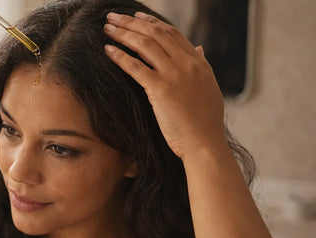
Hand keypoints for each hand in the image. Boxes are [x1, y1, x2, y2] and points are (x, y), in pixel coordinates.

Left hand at [103, 12, 226, 159]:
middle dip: (132, 22)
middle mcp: (187, 64)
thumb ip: (202, 65)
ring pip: (145, 45)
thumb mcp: (208, 87)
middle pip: (155, 34)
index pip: (172, 33)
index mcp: (198, 63)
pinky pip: (136, 67)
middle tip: (113, 16)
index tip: (136, 16)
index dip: (151, 22)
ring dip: (123, 33)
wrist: (205, 143)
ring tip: (107, 27)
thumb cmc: (205, 121)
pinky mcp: (161, 89)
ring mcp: (174, 75)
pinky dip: (120, 56)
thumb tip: (198, 48)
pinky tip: (108, 50)